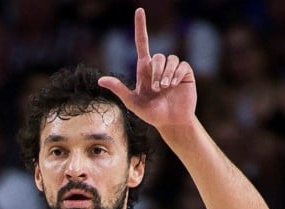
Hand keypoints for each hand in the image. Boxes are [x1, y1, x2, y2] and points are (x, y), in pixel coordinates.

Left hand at [97, 8, 196, 131]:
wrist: (171, 122)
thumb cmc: (151, 113)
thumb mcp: (132, 102)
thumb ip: (119, 89)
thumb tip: (100, 80)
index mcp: (144, 70)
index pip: (142, 43)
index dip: (141, 27)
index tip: (140, 11)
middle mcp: (158, 67)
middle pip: (157, 56)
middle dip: (156, 72)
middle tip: (157, 88)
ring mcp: (172, 69)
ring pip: (170, 59)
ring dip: (167, 74)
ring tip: (165, 88)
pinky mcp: (185, 73)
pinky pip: (182, 65)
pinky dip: (177, 74)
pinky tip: (175, 85)